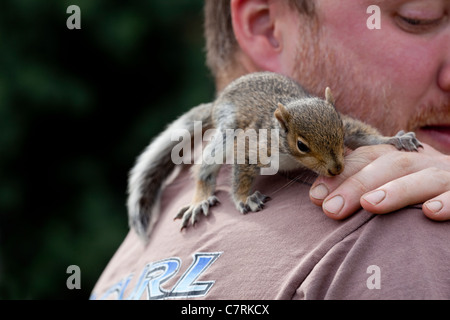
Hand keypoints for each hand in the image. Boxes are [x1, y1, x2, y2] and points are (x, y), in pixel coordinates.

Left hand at [309, 143, 449, 220]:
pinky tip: (431, 212)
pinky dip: (448, 202)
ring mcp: (447, 176)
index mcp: (400, 158)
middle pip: (389, 165)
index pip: (367, 158)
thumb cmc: (418, 191)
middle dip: (358, 184)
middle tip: (332, 209)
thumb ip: (359, 186)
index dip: (341, 174)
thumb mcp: (390, 184)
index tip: (316, 196)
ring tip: (371, 205)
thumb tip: (318, 197)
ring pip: (423, 177)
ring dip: (396, 190)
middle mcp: (423, 162)